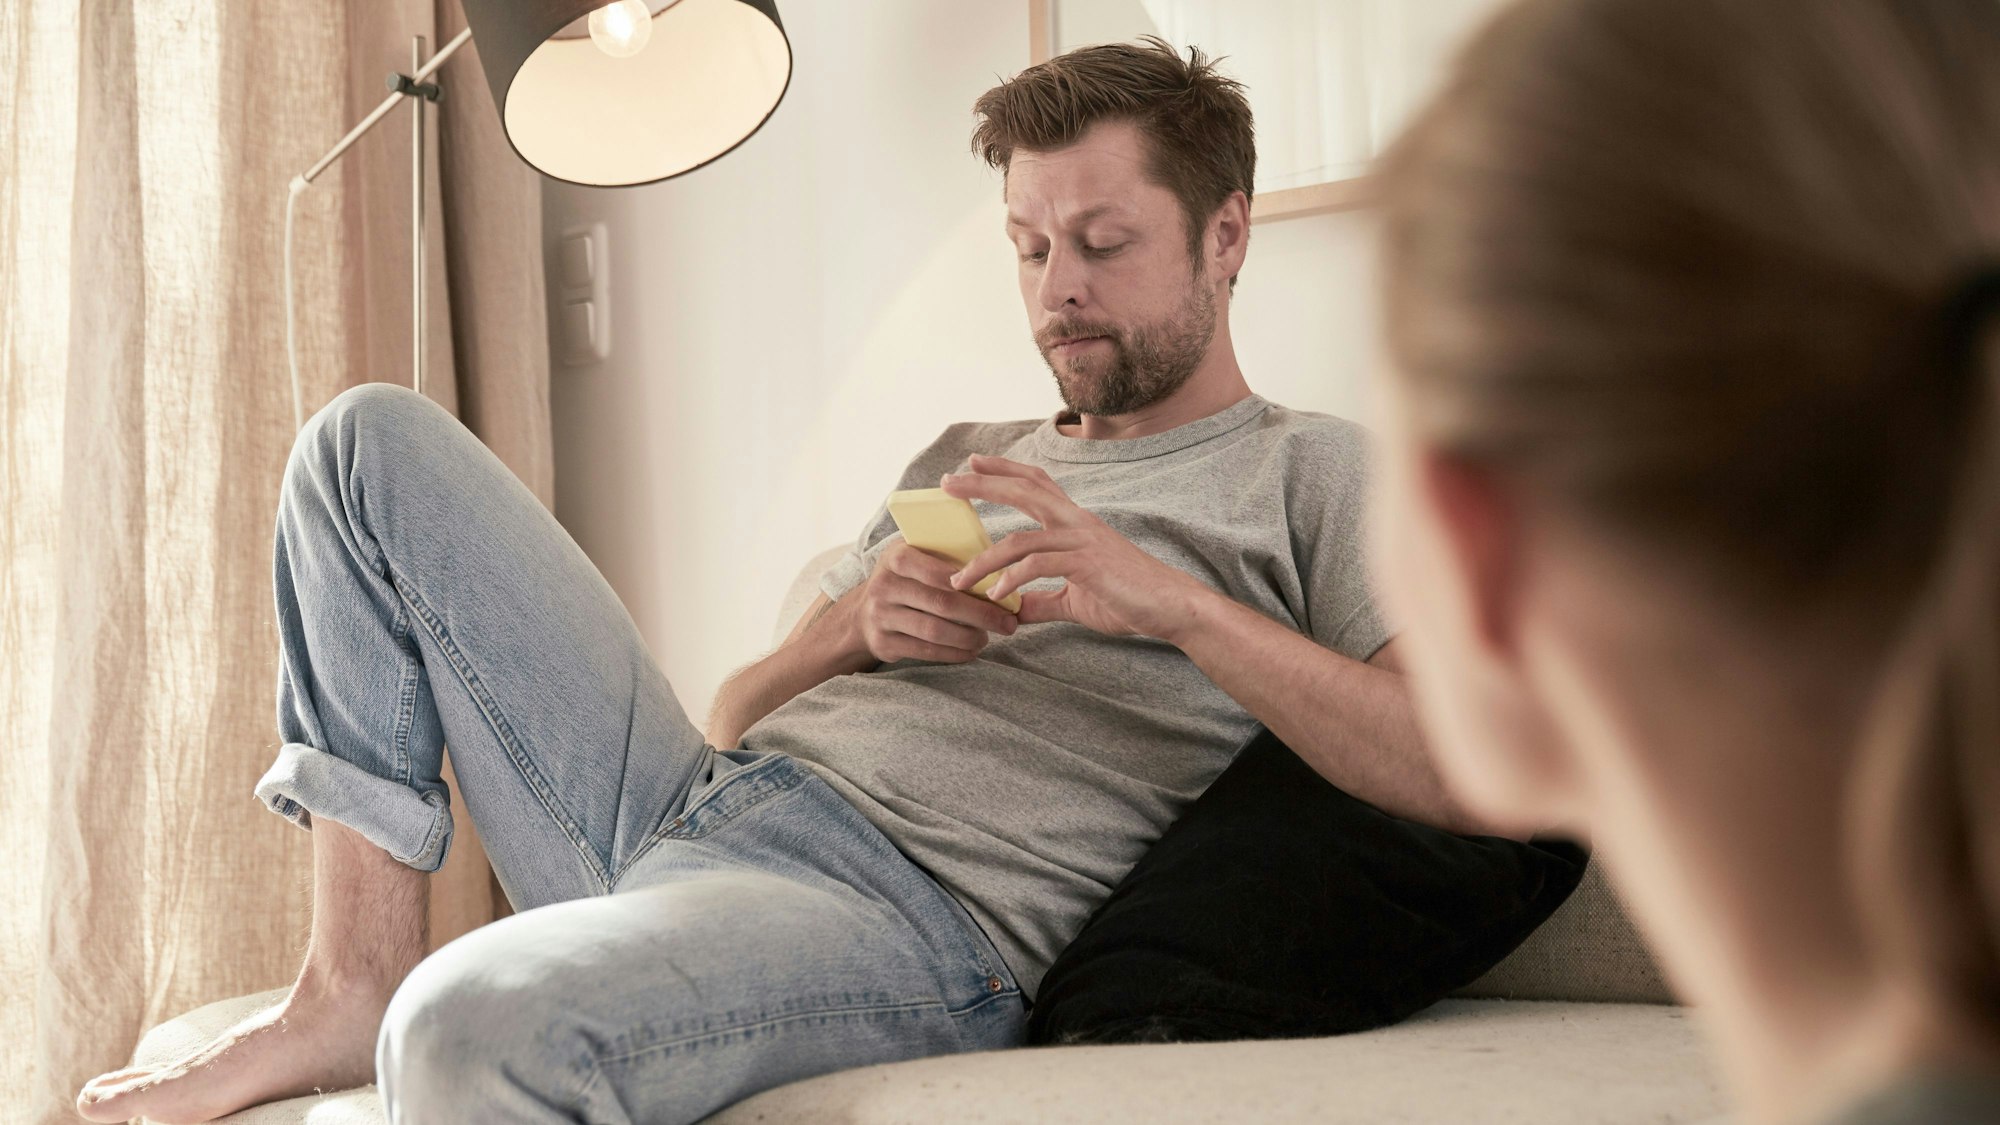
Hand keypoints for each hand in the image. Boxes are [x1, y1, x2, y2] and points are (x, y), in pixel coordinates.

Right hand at [850, 539, 1020, 664]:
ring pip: (934, 630)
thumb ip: (948, 558)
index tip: (999, 592)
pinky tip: (970, 651)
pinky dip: (953, 653)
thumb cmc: (906, 580)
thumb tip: (1001, 572)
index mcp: (896, 557)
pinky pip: (925, 650)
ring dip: (968, 637)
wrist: (862, 613)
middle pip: (942, 602)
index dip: (970, 583)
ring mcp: (881, 616)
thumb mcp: (917, 558)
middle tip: (1007, 623)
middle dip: (981, 615)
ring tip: (987, 638)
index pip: (937, 570)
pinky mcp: (883, 643)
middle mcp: (884, 585)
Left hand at [940, 454, 1210, 640]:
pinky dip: (1012, 580)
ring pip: (1020, 538)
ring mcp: (1082, 540)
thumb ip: (1044, 601)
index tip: (973, 464)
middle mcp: (1077, 522)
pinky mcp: (1086, 563)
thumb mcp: (1076, 599)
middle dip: (983, 483)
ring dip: (984, 561)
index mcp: (1076, 523)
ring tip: (959, 580)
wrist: (1171, 608)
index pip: (1037, 484)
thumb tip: (1015, 612)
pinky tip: (996, 596)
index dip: (1005, 470)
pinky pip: (1038, 565)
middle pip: (1024, 490)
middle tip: (948, 482)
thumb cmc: (1129, 599)